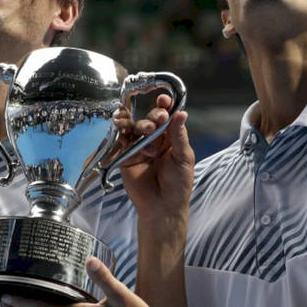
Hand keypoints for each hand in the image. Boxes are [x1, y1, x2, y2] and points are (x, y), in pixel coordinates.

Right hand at [115, 95, 193, 216]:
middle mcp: (154, 140)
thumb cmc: (179, 184)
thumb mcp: (183, 158)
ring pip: (136, 127)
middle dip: (154, 116)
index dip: (165, 107)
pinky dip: (122, 130)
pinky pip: (122, 140)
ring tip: (147, 129)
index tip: (164, 99)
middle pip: (150, 119)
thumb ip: (179, 136)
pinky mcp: (125, 156)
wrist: (162, 206)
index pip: (167, 118)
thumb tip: (181, 113)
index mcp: (170, 139)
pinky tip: (123, 124)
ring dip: (141, 124)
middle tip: (159, 118)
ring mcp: (139, 147)